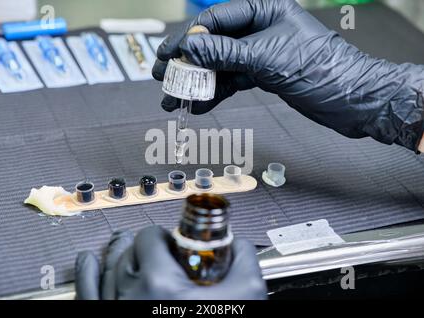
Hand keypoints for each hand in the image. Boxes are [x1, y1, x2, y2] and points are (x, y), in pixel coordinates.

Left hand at [75, 226, 266, 299]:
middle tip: (160, 251)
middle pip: (129, 249)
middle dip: (146, 245)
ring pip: (108, 266)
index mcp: (160, 284)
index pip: (152, 237)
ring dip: (118, 252)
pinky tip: (88, 260)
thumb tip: (239, 245)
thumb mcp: (244, 297)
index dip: (166, 235)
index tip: (175, 242)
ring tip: (124, 241)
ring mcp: (113, 309)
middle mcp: (129, 295)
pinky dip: (86, 273)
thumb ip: (243, 260)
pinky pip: (85, 291)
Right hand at [153, 0, 423, 151]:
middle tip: (164, 80)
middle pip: (213, 43)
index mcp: (263, 9)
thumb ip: (225, 53)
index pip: (214, 20)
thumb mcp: (267, 59)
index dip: (187, 38)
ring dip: (198, 84)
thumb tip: (188, 47)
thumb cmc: (321, 70)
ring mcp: (260, 52)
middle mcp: (259, 28)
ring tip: (175, 102)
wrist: (353, 100)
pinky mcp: (264, 74)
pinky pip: (233, 81)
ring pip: (220, 65)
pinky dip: (216, 95)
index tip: (165, 55)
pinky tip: (199, 107)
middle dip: (187, 64)